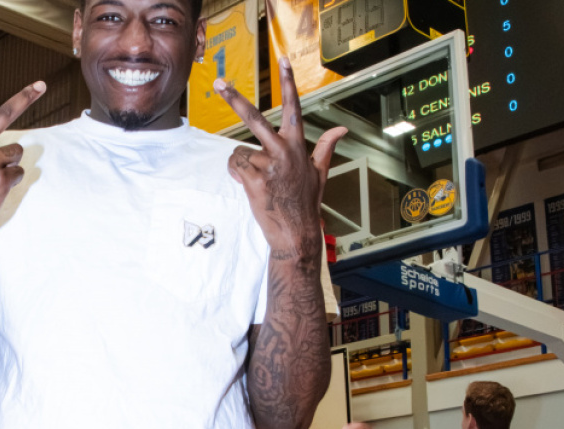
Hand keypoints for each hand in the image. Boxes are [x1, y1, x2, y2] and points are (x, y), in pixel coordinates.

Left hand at [214, 57, 346, 259]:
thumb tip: (343, 129)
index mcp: (297, 145)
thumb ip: (326, 147)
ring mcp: (268, 165)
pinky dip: (238, 176)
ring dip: (243, 167)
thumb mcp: (320, 173)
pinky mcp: (254, 179)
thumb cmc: (306, 203)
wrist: (296, 233)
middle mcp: (283, 150)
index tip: (282, 60)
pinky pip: (235, 168)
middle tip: (221, 82)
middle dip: (235, 99)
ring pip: (239, 153)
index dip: (288, 82)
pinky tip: (253, 188)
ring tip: (260, 183)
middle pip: (254, 118)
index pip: (293, 107)